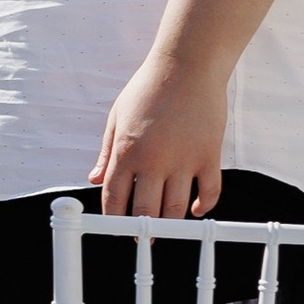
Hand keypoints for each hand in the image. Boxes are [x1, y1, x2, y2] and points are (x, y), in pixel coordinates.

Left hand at [92, 50, 228, 217]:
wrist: (188, 65)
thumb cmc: (149, 87)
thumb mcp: (116, 117)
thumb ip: (106, 152)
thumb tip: (94, 179)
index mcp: (127, 152)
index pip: (114, 198)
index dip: (113, 219)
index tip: (114, 227)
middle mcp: (154, 161)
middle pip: (145, 211)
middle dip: (140, 230)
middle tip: (141, 237)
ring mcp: (184, 160)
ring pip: (176, 209)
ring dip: (169, 224)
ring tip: (165, 228)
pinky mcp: (209, 156)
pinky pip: (210, 192)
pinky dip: (203, 207)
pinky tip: (195, 210)